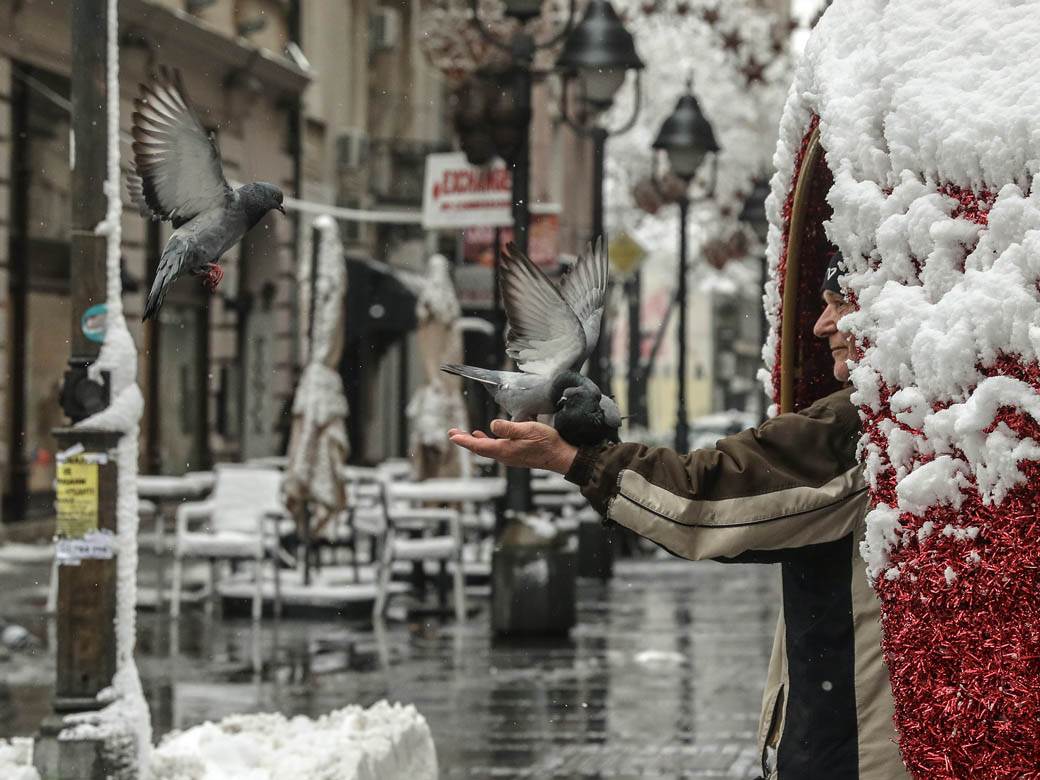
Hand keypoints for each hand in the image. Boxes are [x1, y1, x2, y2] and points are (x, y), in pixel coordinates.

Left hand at [448, 419, 577, 474]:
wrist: (560, 456)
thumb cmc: (546, 442)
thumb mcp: (528, 430)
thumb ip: (509, 428)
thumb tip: (492, 426)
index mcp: (504, 450)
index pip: (479, 446)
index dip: (464, 440)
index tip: (452, 435)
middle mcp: (505, 455)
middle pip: (480, 448)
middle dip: (465, 440)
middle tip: (453, 433)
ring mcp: (510, 456)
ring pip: (487, 449)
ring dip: (475, 441)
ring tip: (465, 435)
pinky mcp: (516, 455)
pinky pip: (496, 449)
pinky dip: (487, 442)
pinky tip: (488, 437)